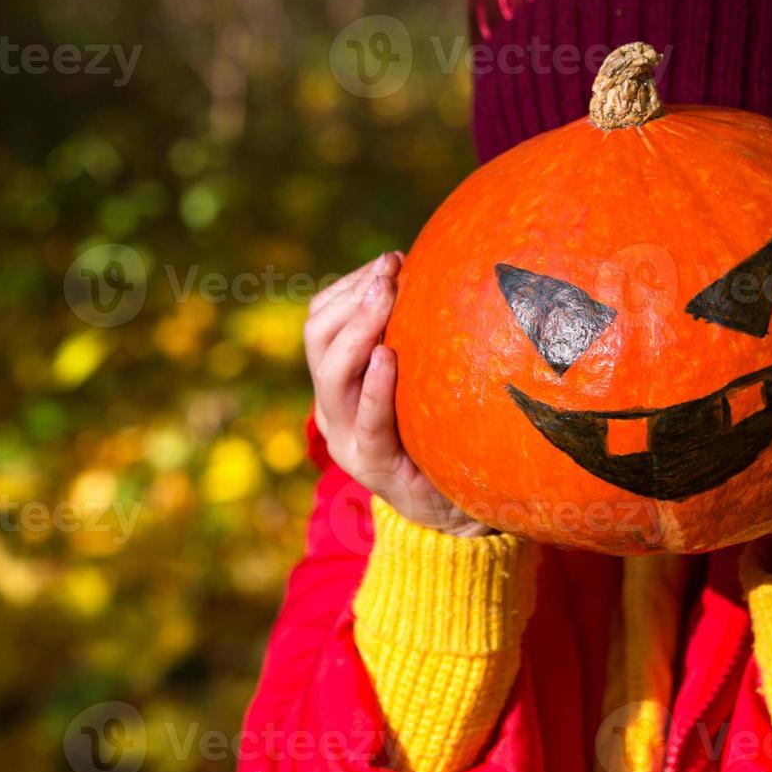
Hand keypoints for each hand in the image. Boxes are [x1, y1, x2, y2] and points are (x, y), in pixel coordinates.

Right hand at [305, 252, 492, 536]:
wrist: (453, 511)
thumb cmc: (438, 433)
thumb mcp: (419, 381)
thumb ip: (414, 337)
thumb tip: (438, 271)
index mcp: (336, 384)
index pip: (320, 321)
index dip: (349, 286)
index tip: (390, 261)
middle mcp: (331, 409)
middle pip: (317, 339)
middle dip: (352, 297)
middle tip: (389, 271)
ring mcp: (347, 439)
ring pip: (331, 374)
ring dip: (358, 327)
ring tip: (387, 295)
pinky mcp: (374, 465)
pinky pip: (369, 420)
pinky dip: (374, 385)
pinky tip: (387, 356)